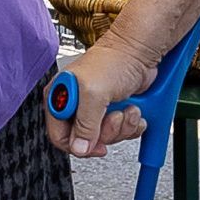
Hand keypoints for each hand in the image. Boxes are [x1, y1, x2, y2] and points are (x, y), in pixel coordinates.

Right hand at [48, 36, 160, 157]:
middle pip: (86, 141)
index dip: (78, 145)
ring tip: (126, 108)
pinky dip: (132, 125)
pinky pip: (122, 132)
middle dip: (107, 132)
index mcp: (59, 100)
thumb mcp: (93, 93)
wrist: (139, 51)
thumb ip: (85, 124)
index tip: (96, 143)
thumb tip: (79, 148)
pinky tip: (133, 110)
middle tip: (114, 115)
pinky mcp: (114, 111)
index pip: (60, 137)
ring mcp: (96, 110)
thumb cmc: (113, 61)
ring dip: (122, 127)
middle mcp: (75, 106)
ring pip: (107, 138)